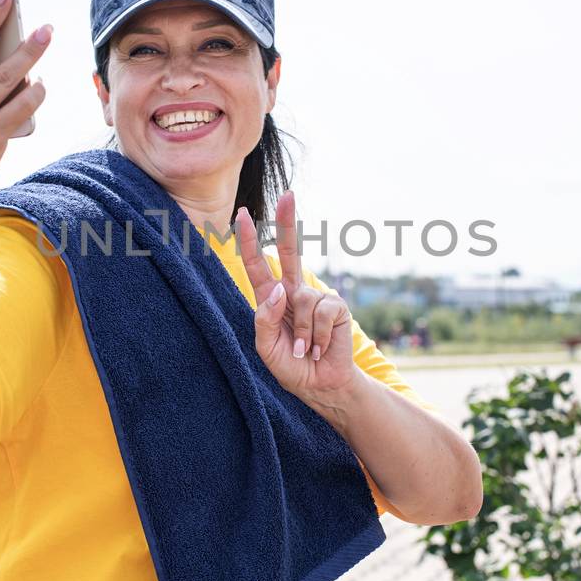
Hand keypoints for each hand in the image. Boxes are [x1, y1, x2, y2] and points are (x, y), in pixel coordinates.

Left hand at [235, 188, 358, 403]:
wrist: (320, 386)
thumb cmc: (291, 367)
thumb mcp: (266, 348)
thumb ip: (264, 319)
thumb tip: (279, 287)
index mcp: (271, 299)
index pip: (258, 265)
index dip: (250, 241)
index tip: (244, 214)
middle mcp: (293, 292)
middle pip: (289, 251)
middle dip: (287, 222)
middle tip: (288, 194)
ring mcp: (316, 298)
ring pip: (303, 299)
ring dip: (302, 332)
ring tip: (305, 350)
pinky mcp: (336, 308)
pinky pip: (322, 311)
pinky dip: (316, 334)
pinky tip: (319, 347)